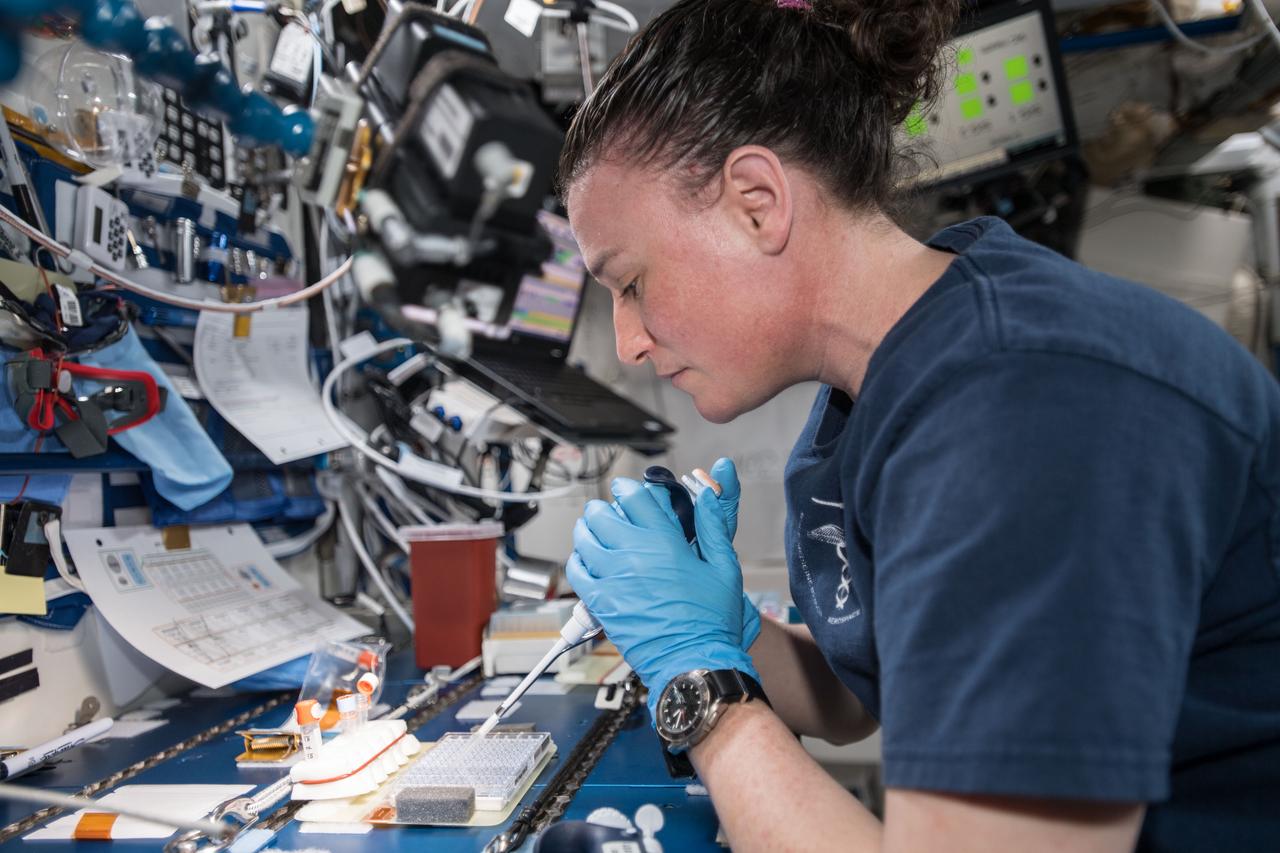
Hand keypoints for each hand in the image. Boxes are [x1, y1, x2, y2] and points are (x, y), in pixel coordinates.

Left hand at [567, 477, 758, 719]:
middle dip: (604, 508)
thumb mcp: (724, 566)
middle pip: (600, 514)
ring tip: (595, 533)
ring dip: (587, 530)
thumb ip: (712, 525)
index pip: (633, 497)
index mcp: (664, 541)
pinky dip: (578, 560)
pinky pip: (576, 571)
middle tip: (610, 513)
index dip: (626, 488)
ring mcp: (612, 579)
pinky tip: (588, 561)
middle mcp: (633, 555)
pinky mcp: (600, 603)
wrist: (695, 662)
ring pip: (583, 538)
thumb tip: (706, 493)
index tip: (625, 490)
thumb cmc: (712, 620)